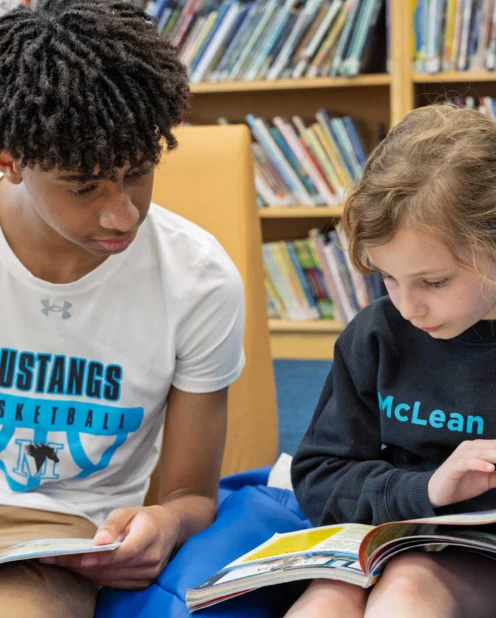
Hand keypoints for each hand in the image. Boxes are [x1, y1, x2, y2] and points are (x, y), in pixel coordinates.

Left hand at [40, 505, 180, 588]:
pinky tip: (81, 569)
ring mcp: (149, 574)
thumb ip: (112, 524)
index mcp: (150, 535)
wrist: (169, 529)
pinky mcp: (144, 584)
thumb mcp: (129, 511)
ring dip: (85, 572)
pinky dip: (96, 577)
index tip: (80, 557)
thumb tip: (97, 541)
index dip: (102, 557)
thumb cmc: (144, 518)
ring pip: (111, 578)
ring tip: (63, 563)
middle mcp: (152, 558)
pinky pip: (115, 584)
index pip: (125, 551)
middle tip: (56, 558)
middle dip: (83, 564)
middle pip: (113, 567)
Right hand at [428, 439, 495, 507]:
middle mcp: (470, 447)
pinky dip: (480, 464)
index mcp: (479, 447)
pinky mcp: (453, 465)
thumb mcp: (487, 480)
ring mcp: (461, 455)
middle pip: (493, 447)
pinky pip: (468, 462)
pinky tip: (491, 469)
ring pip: (483, 452)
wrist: (438, 492)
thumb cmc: (463, 484)